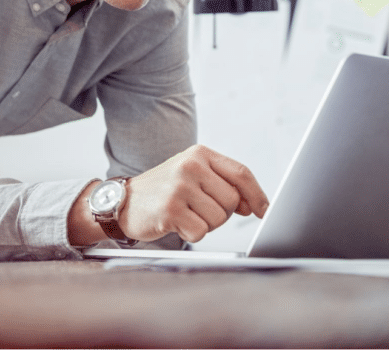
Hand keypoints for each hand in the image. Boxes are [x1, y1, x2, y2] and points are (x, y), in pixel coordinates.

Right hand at [119, 144, 268, 243]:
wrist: (124, 201)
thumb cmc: (163, 190)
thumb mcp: (193, 176)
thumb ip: (222, 184)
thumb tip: (251, 204)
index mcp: (199, 154)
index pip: (241, 173)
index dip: (257, 195)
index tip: (263, 211)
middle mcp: (190, 166)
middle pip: (231, 200)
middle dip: (220, 213)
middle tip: (198, 210)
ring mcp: (179, 186)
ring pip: (218, 218)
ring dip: (205, 225)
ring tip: (185, 215)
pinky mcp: (170, 209)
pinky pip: (201, 232)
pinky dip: (191, 234)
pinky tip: (176, 224)